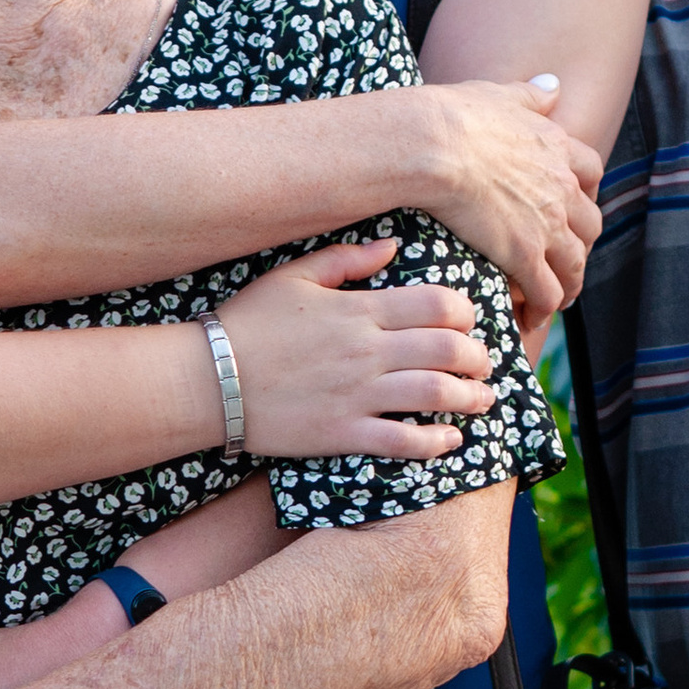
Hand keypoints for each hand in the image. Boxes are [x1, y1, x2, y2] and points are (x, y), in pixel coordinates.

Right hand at [214, 242, 499, 460]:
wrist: (206, 380)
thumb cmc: (246, 323)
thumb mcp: (292, 276)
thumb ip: (346, 259)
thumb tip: (393, 245)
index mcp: (359, 310)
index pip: (438, 305)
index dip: (465, 312)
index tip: (468, 322)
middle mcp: (366, 352)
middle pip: (448, 350)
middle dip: (477, 357)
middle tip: (482, 363)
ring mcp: (357, 395)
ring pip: (436, 395)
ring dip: (470, 398)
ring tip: (483, 400)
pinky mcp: (342, 433)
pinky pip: (403, 441)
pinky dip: (436, 443)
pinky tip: (451, 440)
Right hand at [403, 79, 602, 318]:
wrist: (435, 145)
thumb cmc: (455, 116)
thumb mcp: (499, 94)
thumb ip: (528, 95)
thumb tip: (553, 84)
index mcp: (556, 147)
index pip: (589, 171)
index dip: (585, 191)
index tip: (575, 204)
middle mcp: (561, 187)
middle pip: (589, 223)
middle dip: (582, 242)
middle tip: (567, 256)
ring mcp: (547, 223)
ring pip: (574, 264)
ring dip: (570, 282)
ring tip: (558, 298)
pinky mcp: (525, 255)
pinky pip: (547, 291)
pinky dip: (545, 306)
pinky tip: (534, 317)